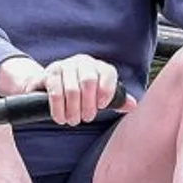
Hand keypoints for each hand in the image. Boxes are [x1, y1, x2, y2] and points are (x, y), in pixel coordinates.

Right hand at [0, 53, 129, 125]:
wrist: (54, 84)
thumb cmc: (83, 93)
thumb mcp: (100, 96)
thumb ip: (117, 100)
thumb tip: (132, 105)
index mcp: (99, 67)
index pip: (108, 74)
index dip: (107, 92)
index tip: (102, 106)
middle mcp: (83, 62)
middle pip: (89, 81)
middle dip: (88, 105)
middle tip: (86, 119)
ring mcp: (65, 65)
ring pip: (71, 89)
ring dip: (73, 110)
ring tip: (73, 121)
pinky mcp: (50, 73)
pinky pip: (55, 91)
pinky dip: (58, 108)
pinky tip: (60, 118)